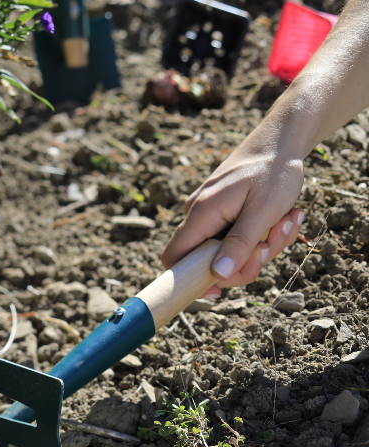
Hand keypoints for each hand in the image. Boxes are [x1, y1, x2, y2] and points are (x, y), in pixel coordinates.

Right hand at [161, 127, 305, 296]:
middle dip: (245, 262)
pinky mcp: (223, 215)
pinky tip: (283, 218)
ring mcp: (211, 216)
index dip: (190, 280)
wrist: (281, 140)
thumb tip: (218, 276)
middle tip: (272, 243)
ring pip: (228, 253)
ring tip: (286, 221)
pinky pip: (237, 240)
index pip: (174, 258)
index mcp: (201, 214)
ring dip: (261, 248)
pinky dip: (261, 237)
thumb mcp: (263, 211)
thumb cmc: (273, 171)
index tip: (219, 291)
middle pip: (207, 262)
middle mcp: (198, 216)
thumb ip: (239, 244)